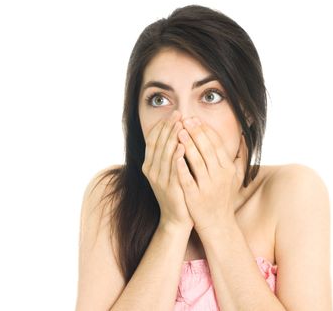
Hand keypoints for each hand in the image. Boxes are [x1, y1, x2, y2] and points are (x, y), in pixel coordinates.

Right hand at [142, 110, 194, 231]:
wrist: (177, 217)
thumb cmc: (176, 191)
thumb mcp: (169, 171)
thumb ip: (169, 153)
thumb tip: (175, 131)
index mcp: (149, 165)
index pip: (153, 139)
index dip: (162, 126)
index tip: (172, 114)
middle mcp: (151, 171)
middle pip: (158, 144)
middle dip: (168, 127)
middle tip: (178, 114)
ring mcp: (159, 180)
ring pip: (164, 154)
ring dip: (172, 138)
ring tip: (181, 125)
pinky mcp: (169, 188)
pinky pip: (173, 169)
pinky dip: (177, 156)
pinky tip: (183, 146)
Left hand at [176, 116, 247, 233]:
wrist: (218, 223)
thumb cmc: (224, 196)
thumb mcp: (235, 176)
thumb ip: (240, 156)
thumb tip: (243, 136)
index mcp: (228, 168)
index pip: (216, 144)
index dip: (205, 130)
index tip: (195, 119)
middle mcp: (220, 176)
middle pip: (207, 150)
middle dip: (196, 133)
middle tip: (185, 120)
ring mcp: (208, 187)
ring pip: (197, 162)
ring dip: (188, 146)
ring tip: (179, 132)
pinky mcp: (195, 197)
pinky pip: (188, 179)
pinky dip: (182, 167)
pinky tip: (175, 156)